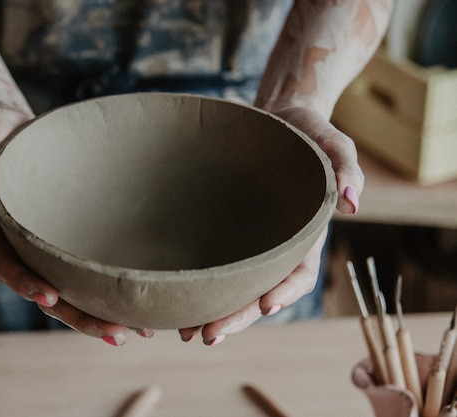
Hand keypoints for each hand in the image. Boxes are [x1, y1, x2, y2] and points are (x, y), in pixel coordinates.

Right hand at [0, 107, 151, 345]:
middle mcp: (22, 246)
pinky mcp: (65, 240)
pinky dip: (102, 289)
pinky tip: (130, 301)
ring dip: (94, 314)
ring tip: (131, 330)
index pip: (9, 265)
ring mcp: (43, 247)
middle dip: (77, 315)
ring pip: (66, 290)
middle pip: (45, 292)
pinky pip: (80, 270)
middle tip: (114, 333)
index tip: (50, 297)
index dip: (26, 283)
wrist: (14, 131)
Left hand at [178, 107, 362, 344]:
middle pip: (260, 292)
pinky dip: (198, 287)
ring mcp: (248, 243)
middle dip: (238, 316)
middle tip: (210, 335)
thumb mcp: (334, 145)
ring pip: (233, 289)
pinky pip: (214, 267)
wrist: (274, 122)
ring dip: (213, 312)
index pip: (299, 273)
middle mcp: (275, 247)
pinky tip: (176, 301)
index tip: (266, 304)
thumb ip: (346, 168)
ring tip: (185, 331)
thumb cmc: (308, 135)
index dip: (285, 291)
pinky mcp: (223, 233)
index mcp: (304, 235)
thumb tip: (351, 202)